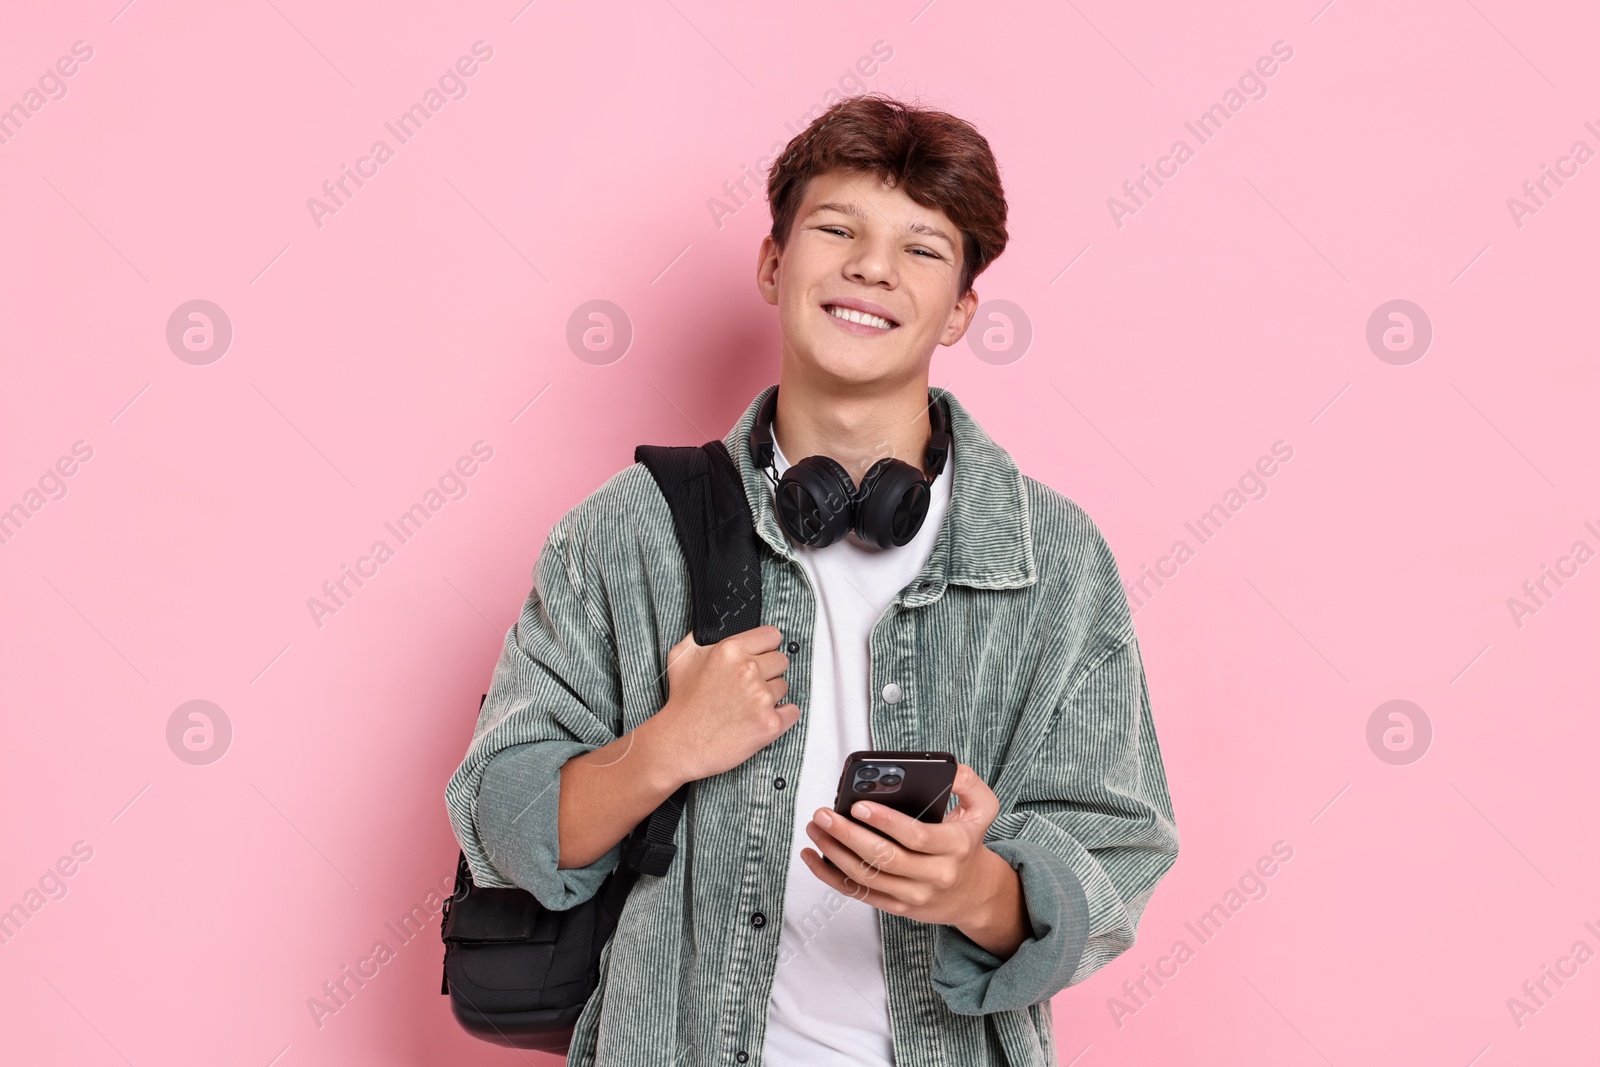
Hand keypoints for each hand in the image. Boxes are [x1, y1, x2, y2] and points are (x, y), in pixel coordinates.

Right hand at [646, 624, 800, 783]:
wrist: (679, 744)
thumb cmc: (681, 704)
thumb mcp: (681, 657)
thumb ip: (700, 637)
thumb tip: (709, 628)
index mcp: (731, 650)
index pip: (772, 635)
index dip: (765, 647)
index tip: (760, 656)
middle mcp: (748, 670)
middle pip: (781, 660)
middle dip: (768, 671)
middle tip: (747, 686)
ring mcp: (761, 698)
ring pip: (784, 686)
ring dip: (770, 695)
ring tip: (746, 705)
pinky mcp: (770, 723)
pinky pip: (792, 711)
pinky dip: (781, 715)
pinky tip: (760, 718)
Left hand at [799, 763, 1029, 955]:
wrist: (973, 893)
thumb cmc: (967, 844)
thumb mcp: (982, 809)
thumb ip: (969, 783)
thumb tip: (950, 768)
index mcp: (955, 847)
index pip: (916, 836)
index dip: (885, 821)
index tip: (858, 805)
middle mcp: (935, 875)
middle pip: (885, 858)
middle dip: (848, 835)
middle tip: (823, 815)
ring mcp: (915, 895)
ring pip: (868, 877)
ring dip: (834, 853)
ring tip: (815, 829)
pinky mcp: (897, 907)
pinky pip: (859, 893)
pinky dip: (831, 876)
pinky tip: (813, 856)